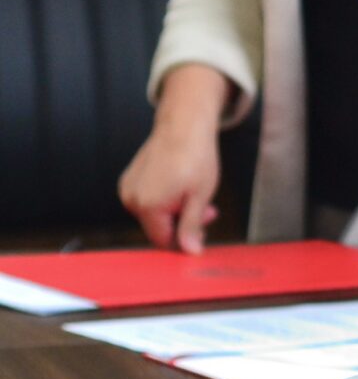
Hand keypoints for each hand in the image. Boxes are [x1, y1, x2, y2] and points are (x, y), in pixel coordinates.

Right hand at [118, 119, 222, 253]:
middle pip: (158, 227)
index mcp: (148, 206)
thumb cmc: (195, 157)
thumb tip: (190, 251)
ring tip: (196, 195)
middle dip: (184, 222)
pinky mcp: (130, 179)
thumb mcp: (200, 196)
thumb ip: (192, 226)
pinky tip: (181, 187)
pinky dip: (165, 199)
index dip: (184, 240)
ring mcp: (128, 188)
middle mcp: (131, 199)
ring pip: (154, 214)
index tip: (202, 232)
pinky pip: (148, 200)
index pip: (163, 240)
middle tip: (208, 211)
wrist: (183, 126)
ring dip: (176, 210)